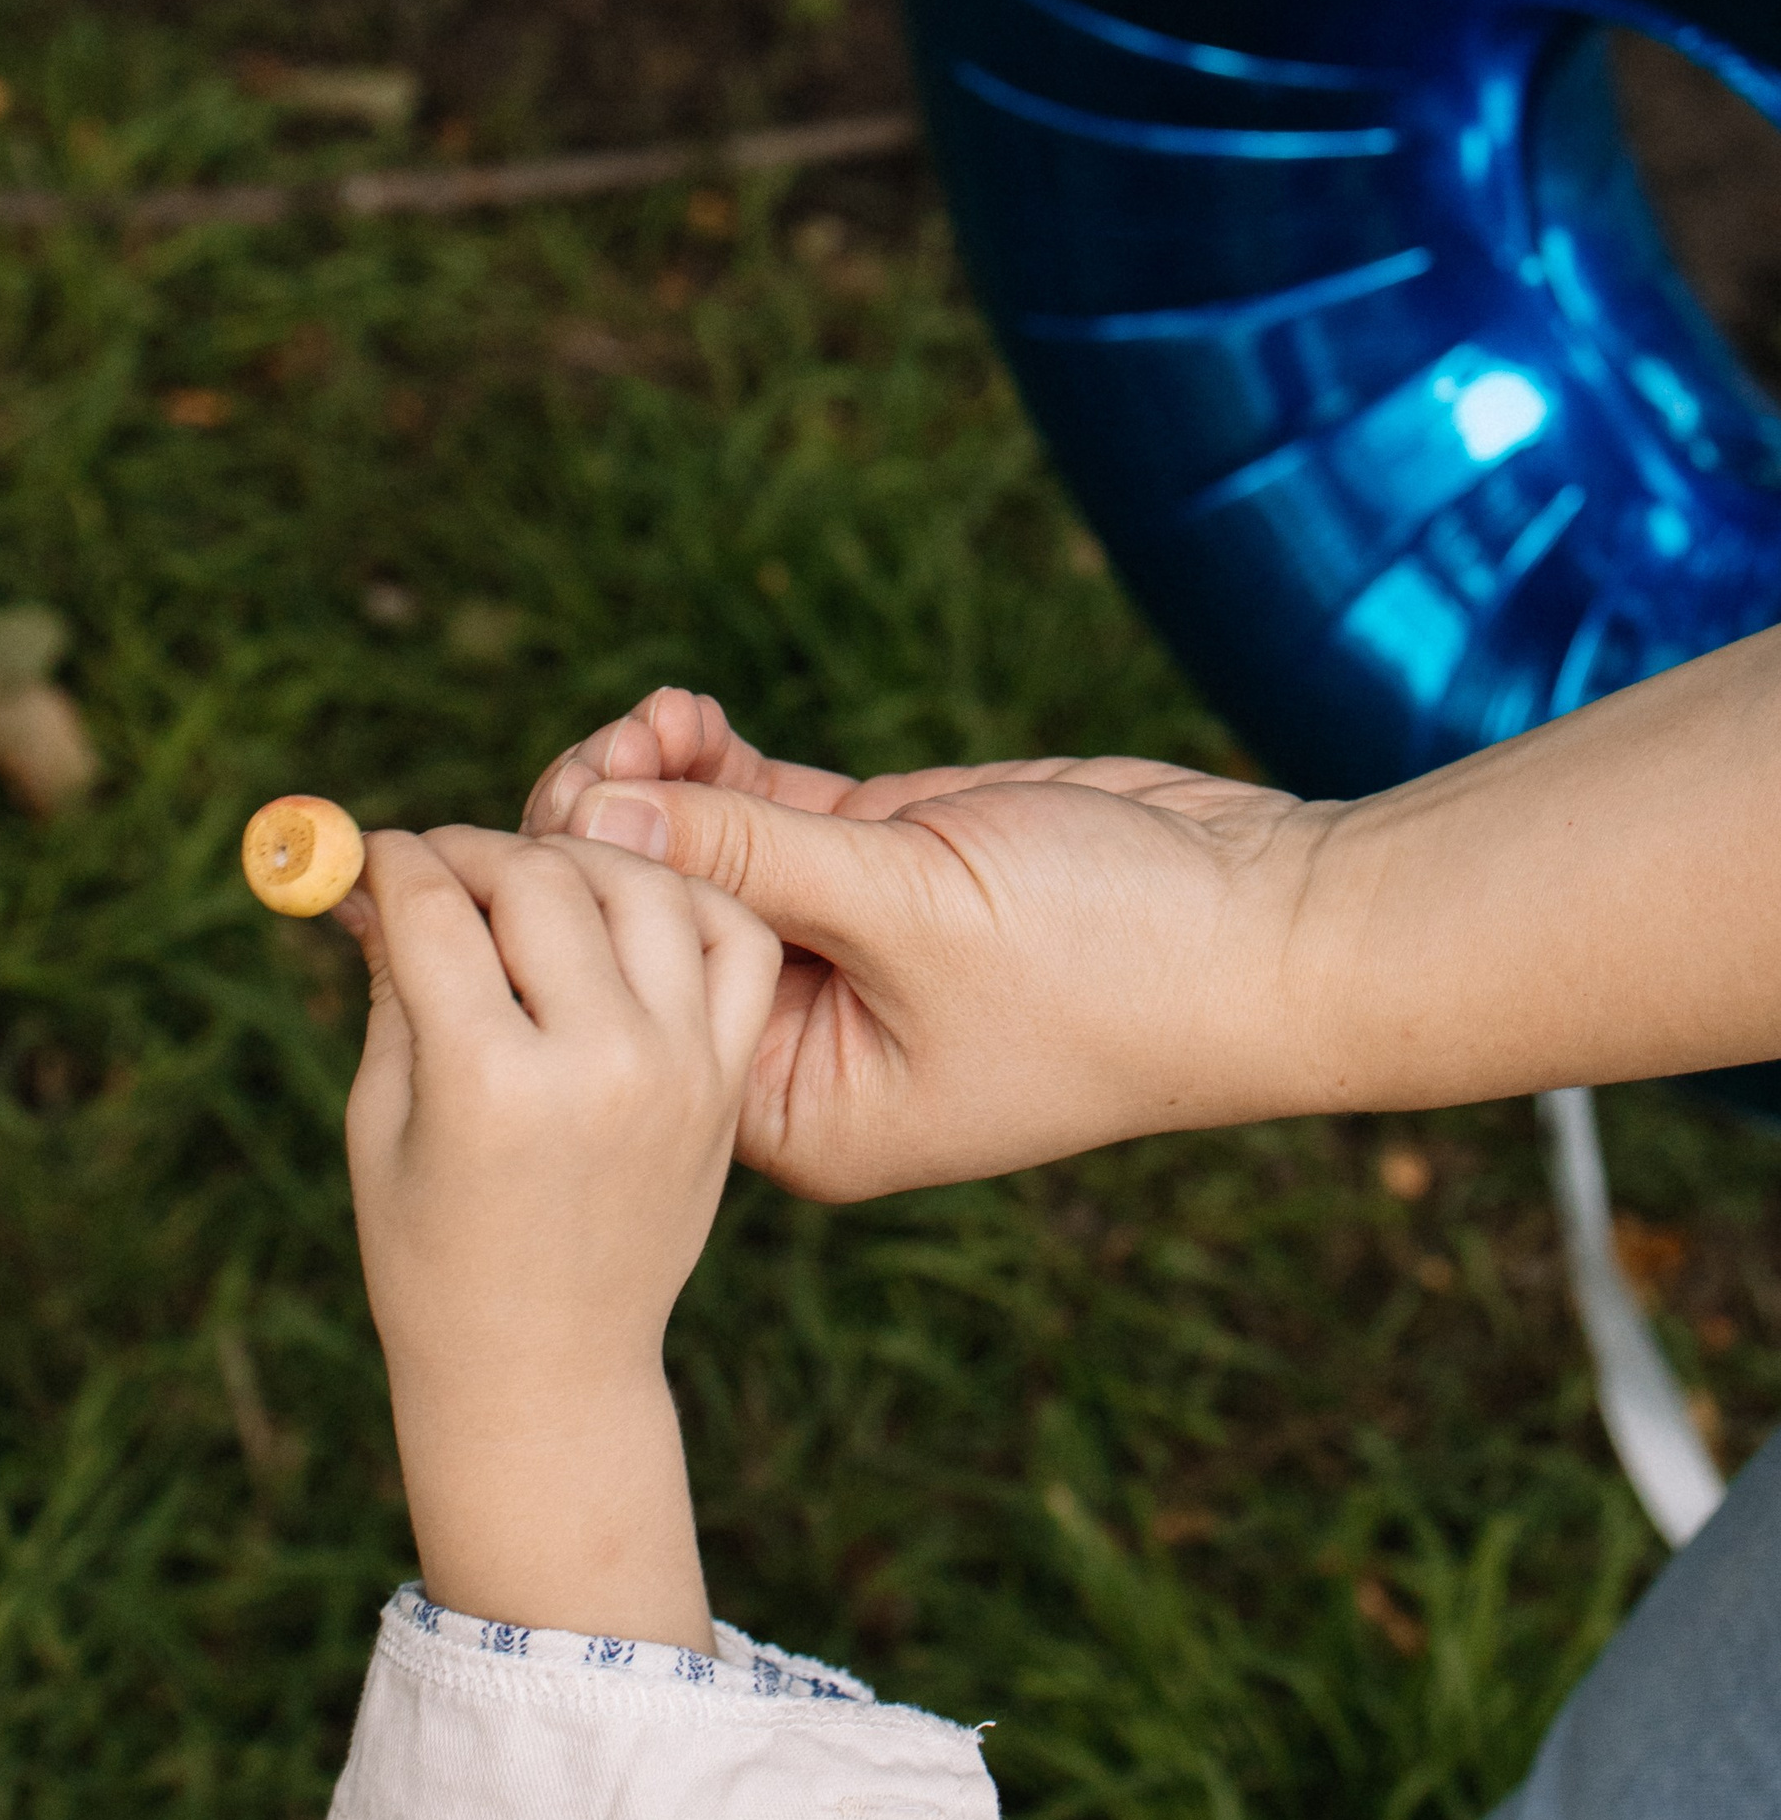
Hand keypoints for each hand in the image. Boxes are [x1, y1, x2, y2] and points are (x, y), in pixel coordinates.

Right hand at [337, 825, 780, 1649]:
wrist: (549, 1369)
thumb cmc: (433, 1254)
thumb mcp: (383, 1122)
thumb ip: (391, 989)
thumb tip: (373, 877)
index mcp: (490, 1085)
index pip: (437, 908)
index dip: (392, 860)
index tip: (375, 857)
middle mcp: (600, 1066)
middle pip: (540, 877)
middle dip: (476, 850)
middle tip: (443, 868)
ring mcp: (680, 1071)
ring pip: (644, 885)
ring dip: (579, 858)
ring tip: (532, 886)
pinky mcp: (728, 1083)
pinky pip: (734, 941)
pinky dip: (686, 902)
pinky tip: (627, 916)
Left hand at [522, 688, 1321, 1195]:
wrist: (1272, 923)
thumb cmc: (1111, 959)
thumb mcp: (910, 906)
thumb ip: (746, 855)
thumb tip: (588, 807)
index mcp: (800, 1109)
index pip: (642, 1003)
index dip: (578, 907)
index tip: (546, 813)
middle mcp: (804, 1042)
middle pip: (653, 928)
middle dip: (610, 827)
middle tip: (603, 743)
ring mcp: (839, 950)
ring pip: (698, 856)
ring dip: (660, 777)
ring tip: (660, 712)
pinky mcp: (879, 867)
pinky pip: (759, 815)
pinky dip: (714, 762)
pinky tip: (685, 710)